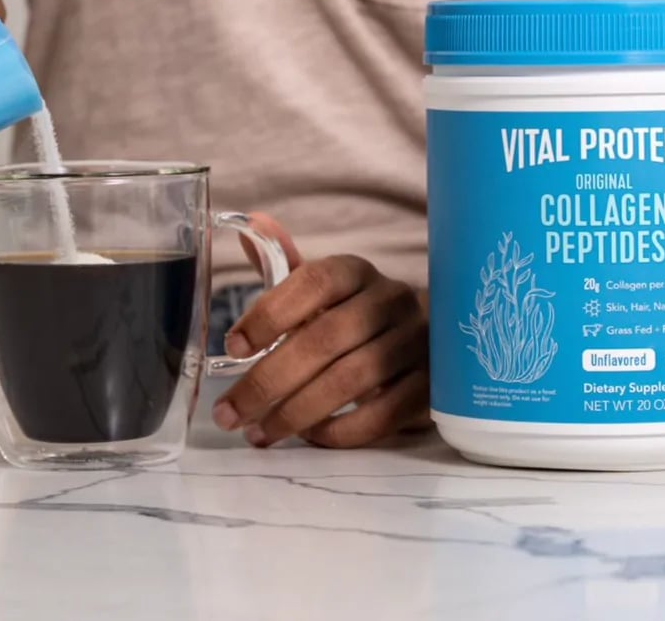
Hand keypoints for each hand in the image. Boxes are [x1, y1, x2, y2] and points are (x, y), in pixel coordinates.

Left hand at [212, 219, 429, 448]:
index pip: (314, 282)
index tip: (233, 347)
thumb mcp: (323, 290)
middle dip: (269, 380)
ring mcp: (418, 343)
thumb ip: (284, 264)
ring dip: (297, 412)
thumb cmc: (358, 316)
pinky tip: (309, 437)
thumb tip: (249, 226)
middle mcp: (391, 300)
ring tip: (259, 433)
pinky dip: (341, 431)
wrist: (434, 340)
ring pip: (352, 379)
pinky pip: (384, 414)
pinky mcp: (433, 386)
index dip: (271, 313)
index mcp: (357, 272)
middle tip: (230, 413)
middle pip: (326, 339)